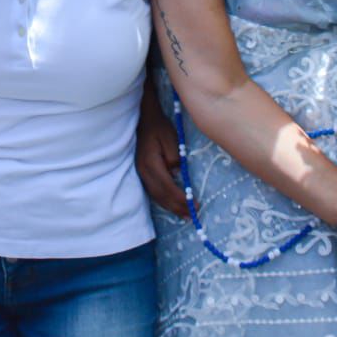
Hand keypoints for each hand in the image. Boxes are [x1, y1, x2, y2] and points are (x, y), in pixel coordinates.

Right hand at [135, 91, 186, 217]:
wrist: (144, 120)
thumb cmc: (159, 127)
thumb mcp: (171, 137)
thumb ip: (174, 156)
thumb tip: (177, 173)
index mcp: (151, 163)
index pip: (168, 187)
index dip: (181, 198)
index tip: (195, 205)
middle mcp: (144, 171)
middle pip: (161, 195)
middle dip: (177, 207)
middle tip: (192, 216)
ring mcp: (140, 173)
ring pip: (156, 195)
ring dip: (170, 207)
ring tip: (184, 215)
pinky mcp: (142, 173)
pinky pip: (153, 191)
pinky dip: (163, 200)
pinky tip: (171, 204)